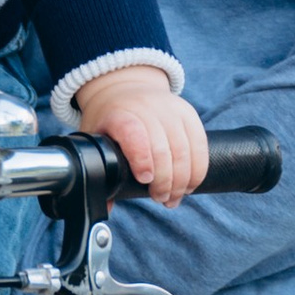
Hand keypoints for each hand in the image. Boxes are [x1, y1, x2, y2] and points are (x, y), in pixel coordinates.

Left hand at [74, 68, 209, 206]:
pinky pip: (200, 145)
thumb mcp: (95, 138)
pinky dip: (197, 170)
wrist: (126, 87)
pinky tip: (190, 185)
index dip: (141, 158)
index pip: (134, 134)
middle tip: (160, 199)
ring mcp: (171, 110)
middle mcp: (147, 109)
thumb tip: (105, 206)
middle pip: (163, 149)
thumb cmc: (110, 121)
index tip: (145, 180)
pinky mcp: (189, 114)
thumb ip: (97, 170)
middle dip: (165, 182)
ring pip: (185, 150)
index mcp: (120, 115)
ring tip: (173, 198)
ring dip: (182, 181)